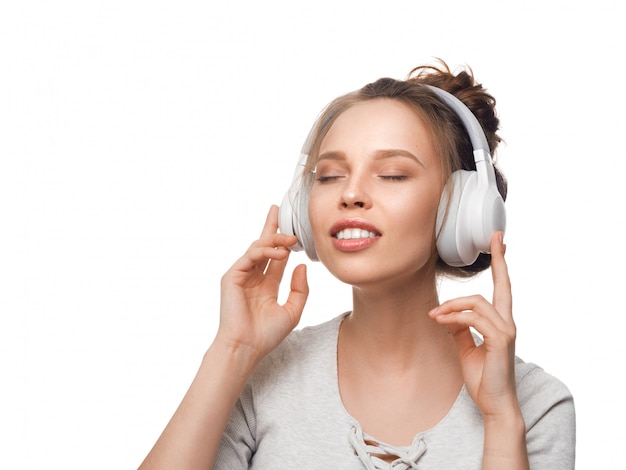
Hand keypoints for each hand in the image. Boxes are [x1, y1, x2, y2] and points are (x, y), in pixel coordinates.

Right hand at [216, 205, 308, 363]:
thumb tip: (302, 265)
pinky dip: (265, 251)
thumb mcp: (293, 310)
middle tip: (278, 209)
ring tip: (292, 239)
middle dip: (270, 227)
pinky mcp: (231, 276)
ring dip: (275, 240)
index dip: (284, 242)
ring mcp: (241, 275)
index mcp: (266, 285)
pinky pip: (250, 256)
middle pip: (263, 245)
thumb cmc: (267, 334)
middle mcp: (253, 277)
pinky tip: (280, 253)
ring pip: (258, 248)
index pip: (277, 257)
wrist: (247, 347)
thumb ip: (300, 288)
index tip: (294, 229)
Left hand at [429, 232, 518, 419]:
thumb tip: (448, 314)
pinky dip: (455, 318)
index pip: (503, 288)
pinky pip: (474, 319)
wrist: (494, 404)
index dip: (502, 264)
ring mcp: (506, 331)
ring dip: (452, 305)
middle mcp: (507, 323)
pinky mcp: (500, 341)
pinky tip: (442, 322)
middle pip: (502, 285)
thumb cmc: (483, 377)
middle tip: (495, 239)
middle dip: (500, 260)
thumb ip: (460, 328)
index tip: (500, 242)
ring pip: (478, 302)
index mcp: (501, 323)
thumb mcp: (466, 348)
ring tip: (435, 316)